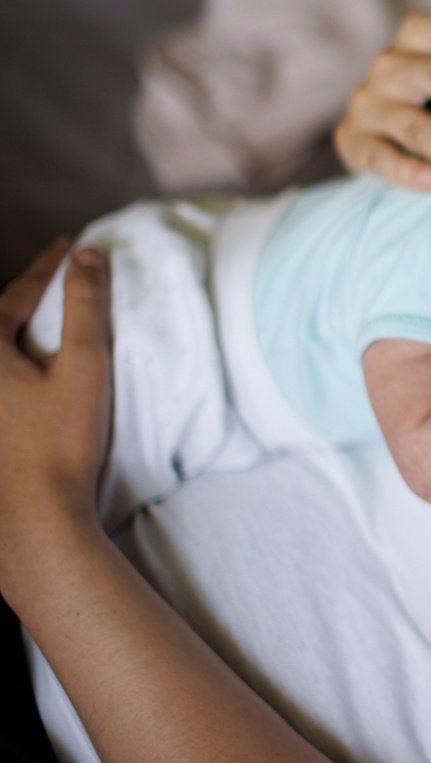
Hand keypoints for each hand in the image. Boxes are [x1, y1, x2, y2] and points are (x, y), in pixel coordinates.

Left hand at [0, 241, 112, 561]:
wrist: (35, 516)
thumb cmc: (59, 442)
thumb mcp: (83, 366)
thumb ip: (85, 307)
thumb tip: (87, 256)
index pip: (17, 295)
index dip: (48, 269)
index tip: (71, 246)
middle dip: (24, 296)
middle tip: (53, 277)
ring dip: (13, 329)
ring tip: (37, 318)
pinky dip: (10, 360)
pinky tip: (26, 371)